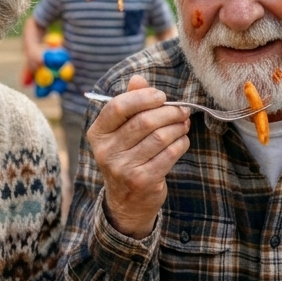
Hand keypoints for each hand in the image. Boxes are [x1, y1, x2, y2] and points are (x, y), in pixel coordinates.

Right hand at [87, 75, 190, 238]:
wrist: (126, 201)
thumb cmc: (126, 156)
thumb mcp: (120, 131)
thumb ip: (129, 103)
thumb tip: (138, 79)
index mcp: (97, 134)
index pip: (117, 107)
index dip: (143, 97)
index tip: (161, 96)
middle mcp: (106, 151)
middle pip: (144, 121)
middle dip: (169, 112)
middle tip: (182, 110)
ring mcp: (123, 168)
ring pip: (159, 137)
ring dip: (177, 127)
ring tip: (183, 123)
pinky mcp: (142, 180)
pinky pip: (169, 154)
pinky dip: (180, 144)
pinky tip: (182, 140)